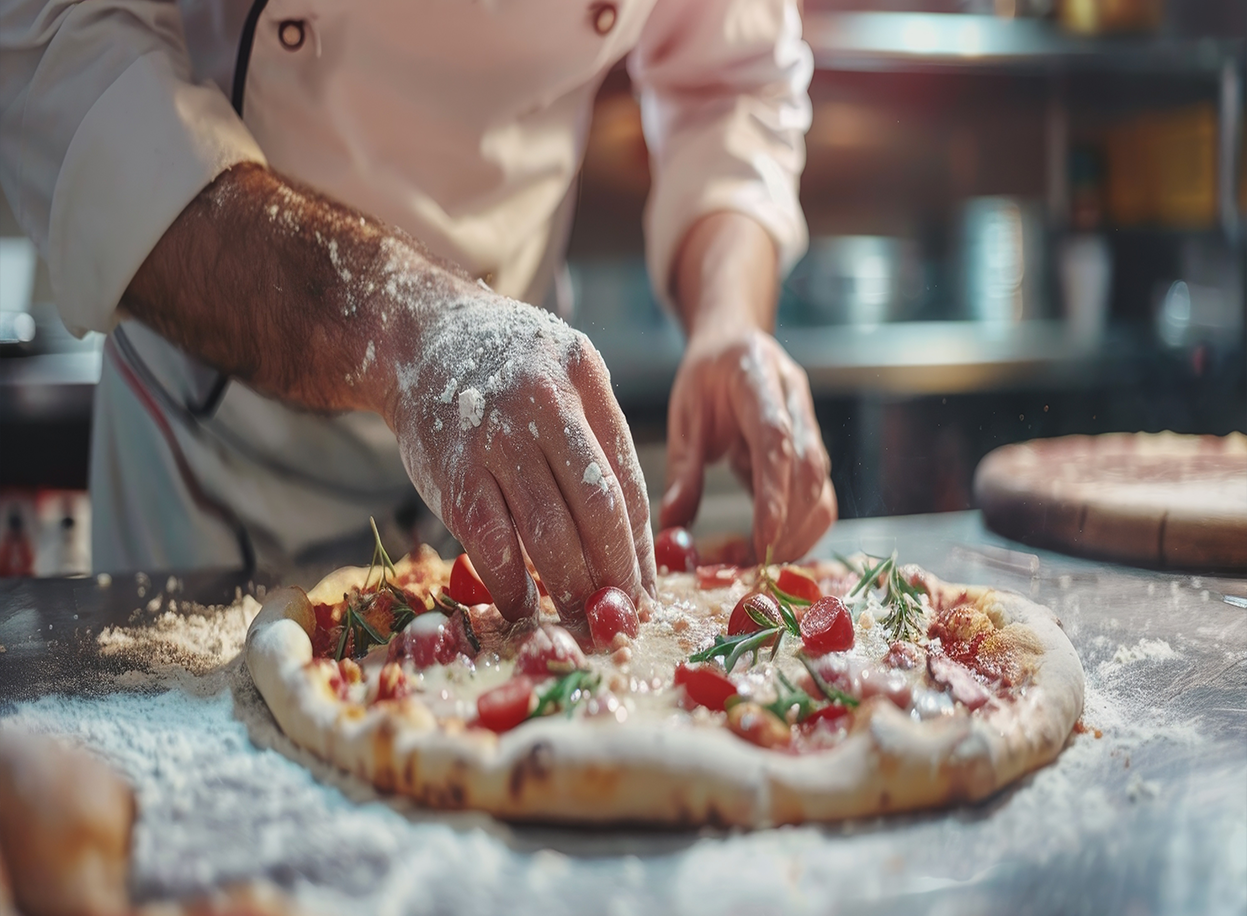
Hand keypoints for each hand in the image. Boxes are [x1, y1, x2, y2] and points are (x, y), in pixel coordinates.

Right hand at [384, 287, 656, 625]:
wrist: (419, 337)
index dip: (640, 545)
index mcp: (584, 376)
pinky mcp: (453, 472)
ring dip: (570, 588)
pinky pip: (491, 543)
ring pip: (548, 531)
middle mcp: (543, 402)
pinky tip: (523, 605)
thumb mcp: (564, 375)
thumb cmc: (505, 371)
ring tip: (581, 620)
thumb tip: (631, 540)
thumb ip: (599, 439)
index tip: (645, 588)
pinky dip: (511, 583)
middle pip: (597, 507)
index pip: (626, 477)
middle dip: (614, 574)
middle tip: (622, 616)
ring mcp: (495, 437)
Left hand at [661, 326, 836, 561]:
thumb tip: (672, 525)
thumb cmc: (707, 377)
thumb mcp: (684, 415)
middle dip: (788, 524)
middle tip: (753, 563)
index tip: (763, 537)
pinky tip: (773, 546)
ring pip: (822, 488)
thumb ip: (684, 469)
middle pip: (808, 469)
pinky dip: (802, 529)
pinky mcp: (815, 448)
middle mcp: (795, 398)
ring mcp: (811, 423)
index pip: (775, 438)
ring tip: (759, 560)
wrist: (736, 344)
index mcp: (757, 377)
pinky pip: (821, 496)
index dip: (774, 492)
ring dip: (798, 533)